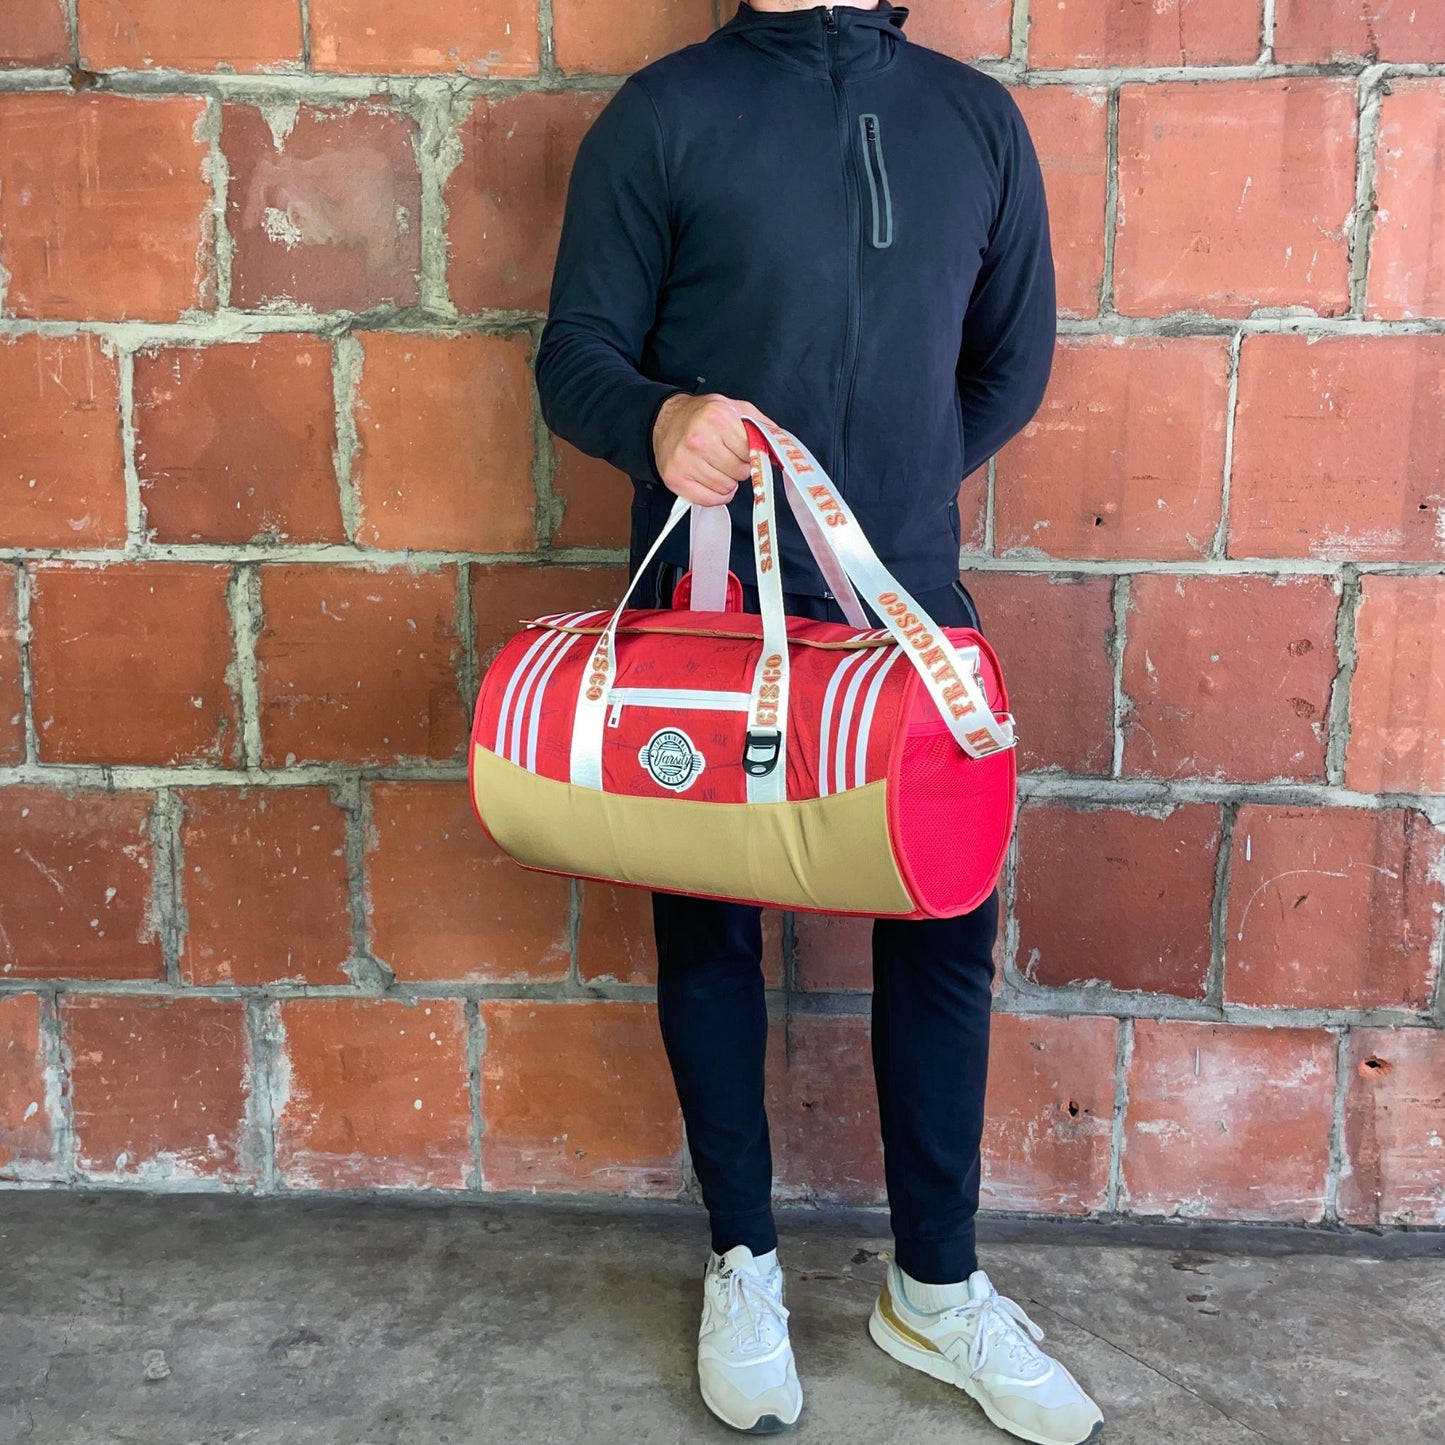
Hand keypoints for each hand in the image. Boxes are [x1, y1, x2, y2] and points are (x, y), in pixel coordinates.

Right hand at [651, 393, 771, 505]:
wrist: (665, 419)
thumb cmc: (702, 415)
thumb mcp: (734, 408)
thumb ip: (761, 426)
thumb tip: (780, 450)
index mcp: (718, 418)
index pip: (751, 452)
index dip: (752, 454)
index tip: (744, 451)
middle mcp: (699, 439)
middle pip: (739, 472)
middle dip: (739, 469)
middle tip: (728, 458)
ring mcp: (685, 461)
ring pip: (726, 488)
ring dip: (727, 482)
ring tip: (716, 467)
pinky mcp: (675, 479)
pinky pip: (709, 500)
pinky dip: (715, 495)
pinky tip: (710, 479)